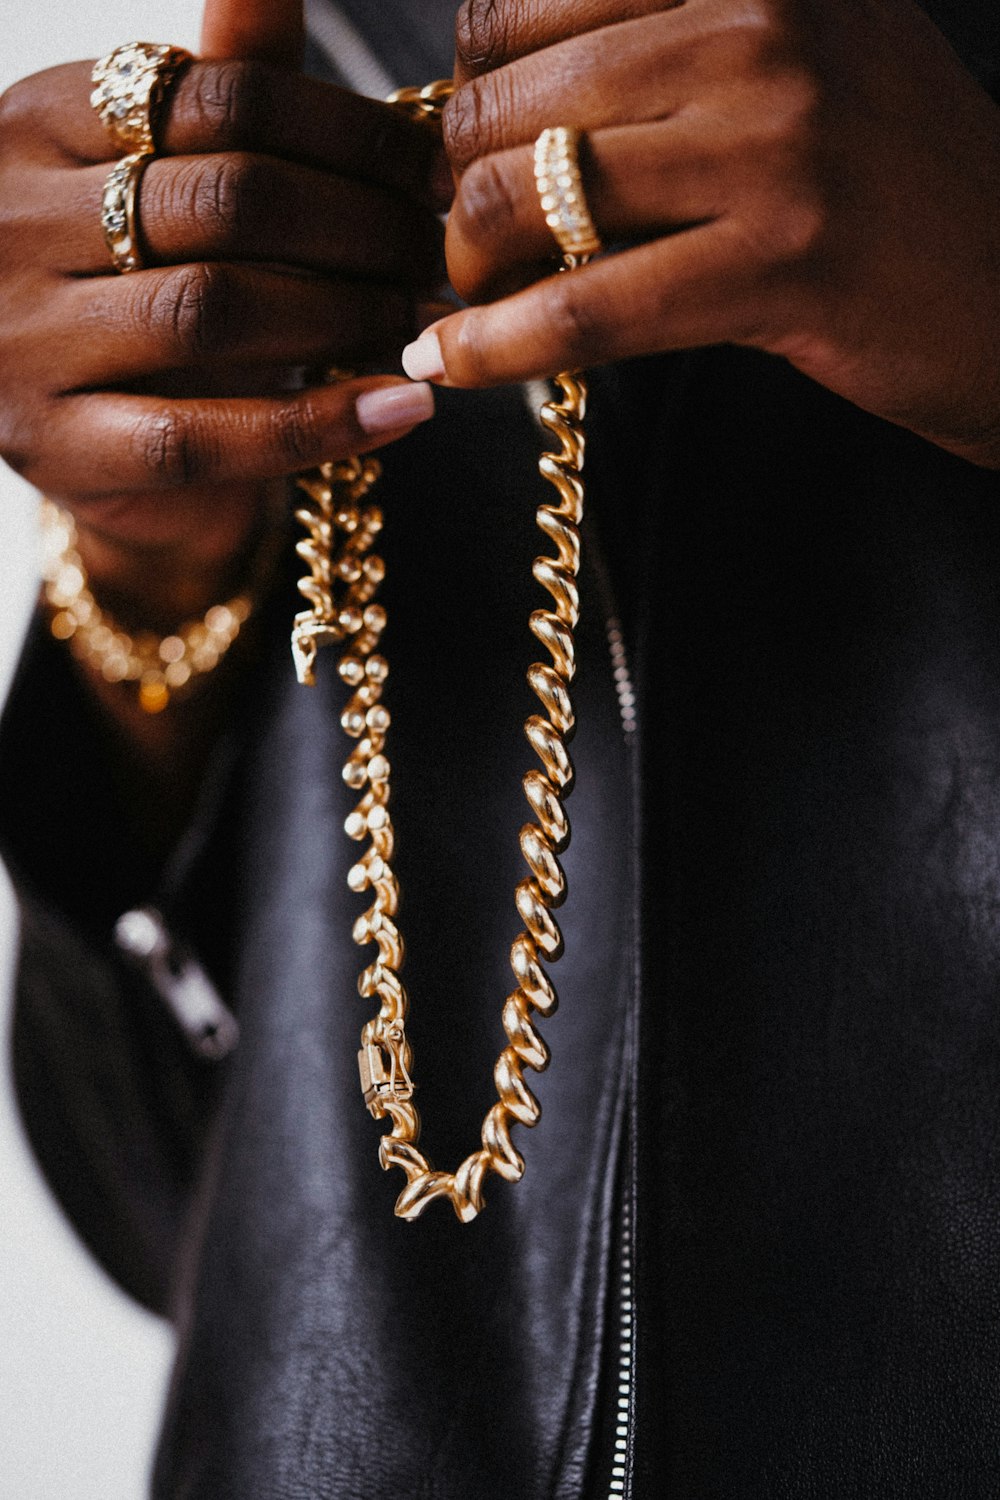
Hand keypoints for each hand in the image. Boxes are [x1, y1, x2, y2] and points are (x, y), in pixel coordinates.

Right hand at [0, 0, 444, 618]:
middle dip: (361, 228)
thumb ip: (230, 89)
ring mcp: (23, 340)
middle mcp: (15, 220)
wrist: (96, 448)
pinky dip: (315, 423)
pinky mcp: (55, 445)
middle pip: (228, 200)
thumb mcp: (178, 177)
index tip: (434, 179)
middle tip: (435, 258)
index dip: (352, 136)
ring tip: (419, 322)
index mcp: (44, 120)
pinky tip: (401, 409)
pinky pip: (199, 437)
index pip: (227, 97)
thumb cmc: (153, 289)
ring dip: (345, 315)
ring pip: (212, 311)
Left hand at [403, 0, 999, 467]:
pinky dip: (495, 346)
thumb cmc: (885, 181)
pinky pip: (585, 311)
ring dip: (465, 267)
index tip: (470, 149)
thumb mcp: (799, 54)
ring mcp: (777, 143)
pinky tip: (451, 364)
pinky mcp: (781, 264)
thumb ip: (673, 39)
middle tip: (461, 242)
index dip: (468, 88)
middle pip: (504, 101)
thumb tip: (499, 82)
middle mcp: (765, 23)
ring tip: (467, 301)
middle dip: (452, 187)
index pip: (521, 0)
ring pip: (524, 198)